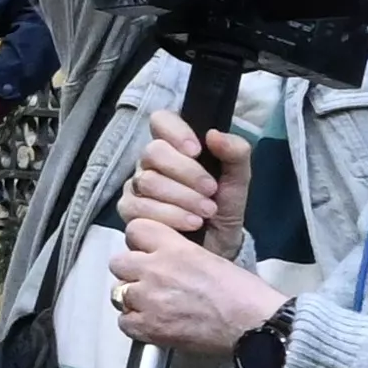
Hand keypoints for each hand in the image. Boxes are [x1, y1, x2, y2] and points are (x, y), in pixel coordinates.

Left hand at [113, 212, 284, 358]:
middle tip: (150, 282)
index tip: (148, 251)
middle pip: (118, 262)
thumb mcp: (211, 257)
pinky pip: (124, 322)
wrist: (254, 325)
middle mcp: (155, 270)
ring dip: (133, 298)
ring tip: (154, 305)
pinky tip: (154, 323)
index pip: (135, 230)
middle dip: (132, 271)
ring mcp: (148, 299)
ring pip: (118, 292)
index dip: (140, 242)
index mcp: (174, 248)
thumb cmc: (244, 294)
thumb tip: (163, 259)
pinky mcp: (148, 326)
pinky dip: (135, 324)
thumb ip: (179, 255)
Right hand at [119, 109, 250, 248]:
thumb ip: (235, 153)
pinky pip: (140, 208)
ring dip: (183, 198)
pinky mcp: (129, 212)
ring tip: (206, 212)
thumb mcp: (238, 180)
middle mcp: (150, 163)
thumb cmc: (223, 208)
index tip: (196, 151)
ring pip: (148, 182)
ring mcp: (136, 187)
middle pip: (153, 152)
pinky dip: (170, 216)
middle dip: (186, 173)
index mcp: (175, 146)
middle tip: (211, 190)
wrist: (217, 247)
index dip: (175, 131)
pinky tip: (191, 224)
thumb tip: (213, 134)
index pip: (161, 120)